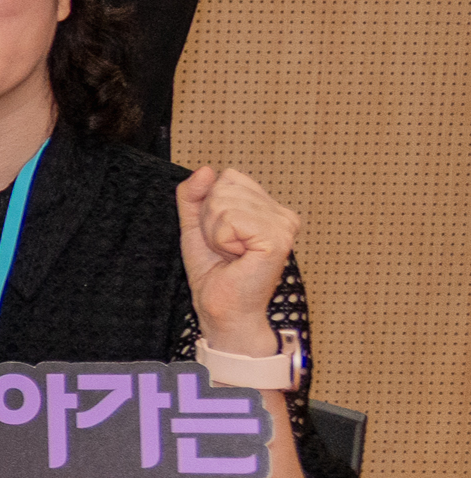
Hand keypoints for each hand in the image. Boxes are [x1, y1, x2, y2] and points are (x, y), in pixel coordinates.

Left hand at [179, 165, 298, 344]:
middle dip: (210, 219)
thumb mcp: (195, 225)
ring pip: (223, 201)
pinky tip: (236, 257)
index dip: (210, 206)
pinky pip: (229, 219)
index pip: (229, 177)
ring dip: (214, 231)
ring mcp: (284, 225)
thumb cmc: (214, 271)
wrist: (222, 308)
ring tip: (231, 254)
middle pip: (224, 187)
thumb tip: (205, 169)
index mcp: (270, 208)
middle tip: (225, 249)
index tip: (222, 236)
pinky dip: (221, 240)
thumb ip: (194, 195)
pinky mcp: (277, 238)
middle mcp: (283, 214)